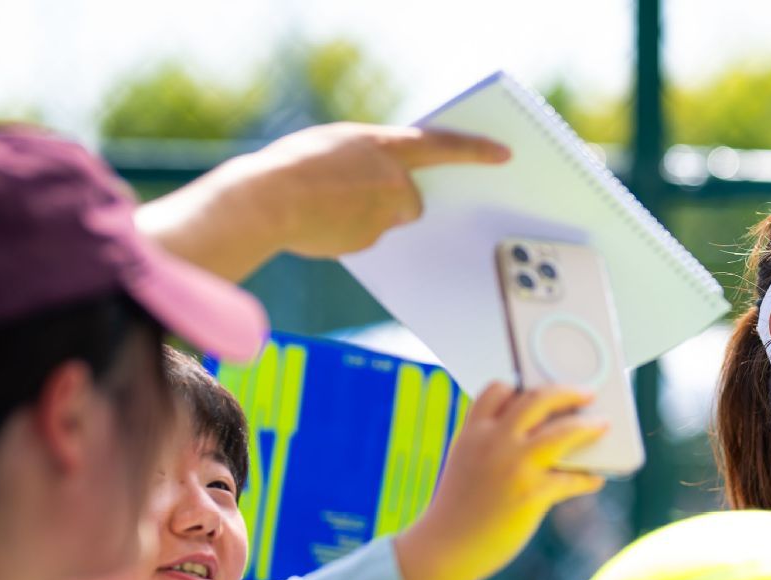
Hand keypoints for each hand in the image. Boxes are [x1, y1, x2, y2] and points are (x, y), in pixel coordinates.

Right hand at [136, 122, 509, 280]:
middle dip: (391, 199)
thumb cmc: (292, 166)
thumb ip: (367, 157)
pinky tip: (318, 223)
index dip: (476, 150)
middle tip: (355, 191)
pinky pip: (363, 237)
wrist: (266, 201)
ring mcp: (384, 216)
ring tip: (324, 203)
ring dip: (364, 215)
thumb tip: (377, 182)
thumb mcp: (336, 144)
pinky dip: (345, 232)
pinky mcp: (368, 243)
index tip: (504, 153)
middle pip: (411, 198)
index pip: (444, 146)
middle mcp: (395, 181)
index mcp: (387, 146)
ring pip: (384, 220)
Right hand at [395, 383, 607, 579]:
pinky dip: (587, 478)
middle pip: (537, 399)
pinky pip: (571, 479)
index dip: (521, 386)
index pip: (498, 390)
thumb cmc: (455, 509)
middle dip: (567, 392)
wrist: (444, 548)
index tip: (540, 387)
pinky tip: (595, 479)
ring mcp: (514, 466)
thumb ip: (489, 445)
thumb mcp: (464, 463)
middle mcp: (493, 441)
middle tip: (585, 394)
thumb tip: (532, 437)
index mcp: (473, 432)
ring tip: (602, 425)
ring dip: (588, 427)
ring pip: (563, 432)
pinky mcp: (531, 494)